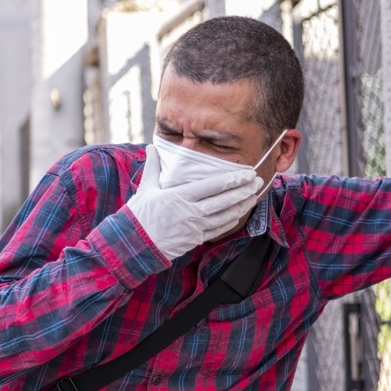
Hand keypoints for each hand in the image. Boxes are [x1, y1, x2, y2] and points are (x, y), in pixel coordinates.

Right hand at [126, 145, 262, 260]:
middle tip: (258, 182)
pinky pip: (219, 229)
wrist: (133, 245)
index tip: (247, 173)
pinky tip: (240, 213)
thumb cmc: (139, 215)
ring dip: (242, 206)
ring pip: (225, 215)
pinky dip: (231, 220)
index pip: (213, 186)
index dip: (233, 179)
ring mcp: (195, 228)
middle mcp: (190, 212)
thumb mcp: (145, 188)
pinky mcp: (196, 239)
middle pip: (224, 200)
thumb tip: (153, 146)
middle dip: (244, 191)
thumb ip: (153, 166)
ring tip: (254, 196)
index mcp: (179, 196)